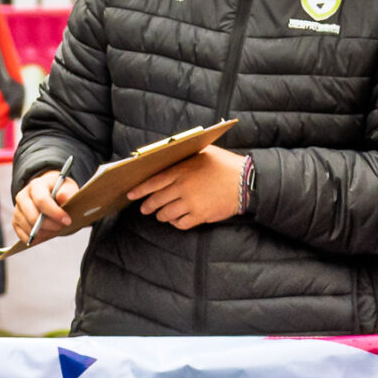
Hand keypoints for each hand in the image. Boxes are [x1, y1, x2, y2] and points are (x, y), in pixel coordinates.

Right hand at [12, 171, 77, 244]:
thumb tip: (63, 198)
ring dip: (45, 233)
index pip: (41, 200)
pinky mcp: (15, 222)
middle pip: (33, 217)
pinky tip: (46, 233)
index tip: (67, 220)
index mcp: (35, 185)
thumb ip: (67, 191)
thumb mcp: (67, 186)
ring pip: (29, 228)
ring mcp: (17, 210)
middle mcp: (22, 197)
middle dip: (50, 225)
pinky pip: (24, 236)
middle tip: (62, 226)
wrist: (49, 193)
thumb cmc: (59, 190)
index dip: (55, 213)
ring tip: (55, 229)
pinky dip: (37, 239)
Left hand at [131, 145, 247, 229]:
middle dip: (147, 206)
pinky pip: (180, 224)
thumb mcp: (204, 152)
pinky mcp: (201, 215)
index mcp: (182, 170)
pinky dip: (175, 223)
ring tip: (161, 214)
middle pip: (156, 201)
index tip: (130, 195)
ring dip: (161, 215)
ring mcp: (191, 203)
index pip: (153, 182)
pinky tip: (176, 219)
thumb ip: (185, 155)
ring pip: (165, 214)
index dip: (139, 190)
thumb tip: (167, 155)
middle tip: (145, 208)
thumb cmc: (225, 164)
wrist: (247, 181)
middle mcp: (184, 187)